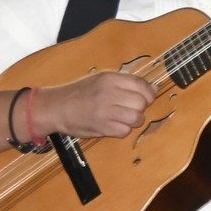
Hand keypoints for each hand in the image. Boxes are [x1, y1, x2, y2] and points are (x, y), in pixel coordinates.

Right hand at [36, 71, 155, 139]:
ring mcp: (105, 111)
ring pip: (136, 118)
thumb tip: (153, 89)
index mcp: (110, 79)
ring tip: (125, 119)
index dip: (148, 94)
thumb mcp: (101, 80)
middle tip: (132, 110)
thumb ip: (125, 83)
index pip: (141, 85)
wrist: (57, 107)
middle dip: (141, 108)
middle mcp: (109, 93)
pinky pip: (125, 131)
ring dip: (135, 121)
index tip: (146, 99)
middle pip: (141, 102)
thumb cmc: (81, 93)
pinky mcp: (101, 127)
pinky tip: (116, 126)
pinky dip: (123, 130)